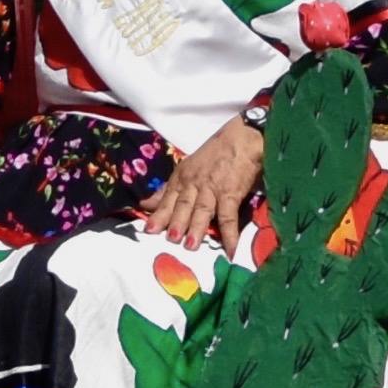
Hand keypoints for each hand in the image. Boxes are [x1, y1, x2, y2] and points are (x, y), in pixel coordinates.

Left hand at [145, 117, 265, 246]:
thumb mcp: (187, 169)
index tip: (148, 231)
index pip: (167, 199)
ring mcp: (213, 188)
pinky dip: (230, 234)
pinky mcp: (231, 193)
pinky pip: (229, 216)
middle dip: (175, 222)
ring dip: (196, 227)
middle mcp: (194, 184)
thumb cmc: (214, 154)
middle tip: (170, 240)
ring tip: (190, 246)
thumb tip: (144, 204)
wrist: (242, 137)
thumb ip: (167, 190)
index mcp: (182, 178)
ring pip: (202, 210)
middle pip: (183, 205)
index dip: (159, 215)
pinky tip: (231, 250)